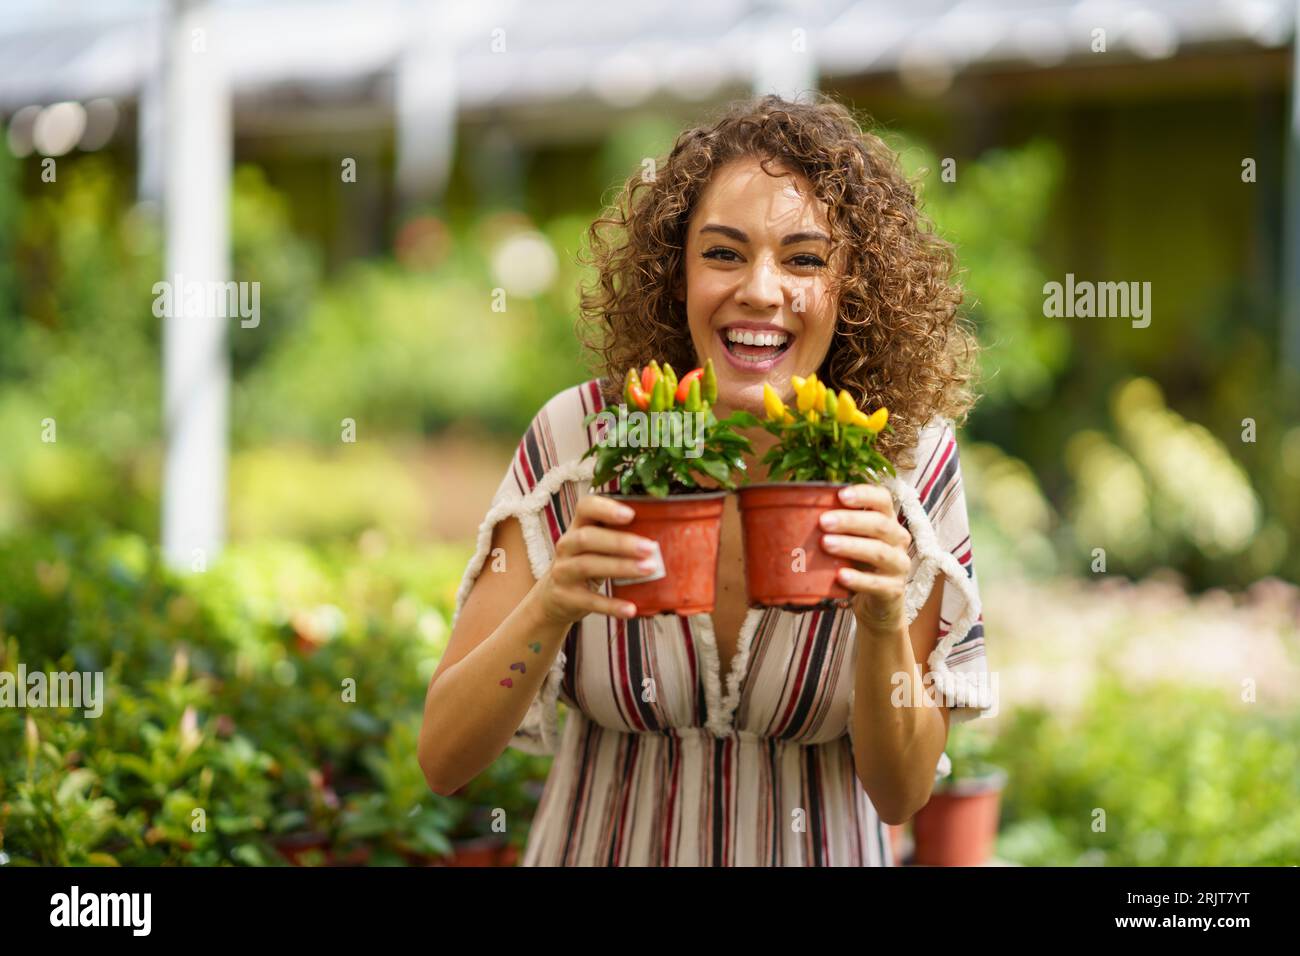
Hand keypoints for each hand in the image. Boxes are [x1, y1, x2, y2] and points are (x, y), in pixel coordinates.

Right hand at [533, 495, 657, 625]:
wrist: (555, 597)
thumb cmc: (587, 563)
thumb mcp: (596, 545)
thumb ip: (619, 535)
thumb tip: (666, 530)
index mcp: (578, 526)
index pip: (585, 507)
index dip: (606, 508)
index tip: (631, 514)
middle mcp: (566, 546)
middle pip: (588, 538)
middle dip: (620, 542)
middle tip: (650, 547)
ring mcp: (563, 572)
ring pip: (588, 565)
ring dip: (620, 567)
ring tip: (648, 570)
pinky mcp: (567, 597)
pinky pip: (590, 601)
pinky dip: (612, 605)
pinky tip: (631, 609)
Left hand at [818, 483, 912, 635]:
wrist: (877, 604)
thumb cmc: (858, 565)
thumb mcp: (850, 541)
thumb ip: (834, 526)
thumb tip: (792, 508)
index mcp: (888, 521)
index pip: (883, 499)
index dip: (864, 495)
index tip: (840, 494)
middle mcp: (898, 540)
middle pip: (880, 524)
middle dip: (851, 521)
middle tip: (823, 522)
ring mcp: (899, 565)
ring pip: (879, 552)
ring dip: (851, 546)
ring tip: (826, 544)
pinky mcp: (894, 590)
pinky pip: (877, 583)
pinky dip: (858, 579)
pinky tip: (841, 576)